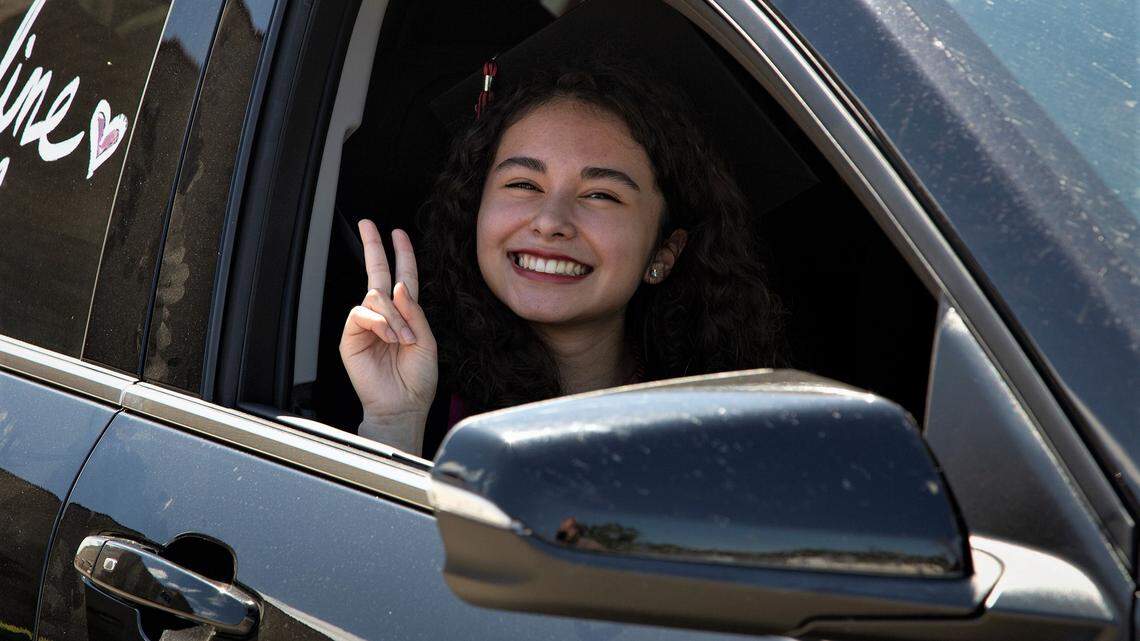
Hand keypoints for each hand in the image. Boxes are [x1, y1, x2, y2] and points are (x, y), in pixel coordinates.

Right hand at [339, 220, 437, 453]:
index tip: (399, 233)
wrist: (403, 405)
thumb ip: (414, 312)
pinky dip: (380, 323)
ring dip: (394, 316)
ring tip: (403, 339)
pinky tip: (390, 337)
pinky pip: (362, 313)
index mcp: (405, 315)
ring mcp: (366, 325)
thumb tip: (397, 286)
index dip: (402, 255)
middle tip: (367, 223)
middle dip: (373, 246)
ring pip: (375, 297)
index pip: (402, 277)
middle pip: (376, 273)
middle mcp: (384, 316)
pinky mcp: (352, 337)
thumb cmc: (417, 379)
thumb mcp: (426, 341)